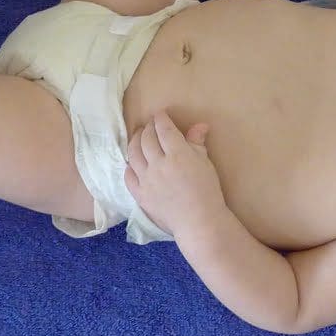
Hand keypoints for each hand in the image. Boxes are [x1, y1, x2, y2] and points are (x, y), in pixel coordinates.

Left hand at [123, 111, 223, 236]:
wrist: (198, 222)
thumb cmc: (207, 192)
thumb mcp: (206, 164)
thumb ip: (197, 143)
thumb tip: (199, 125)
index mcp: (177, 154)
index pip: (164, 129)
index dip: (161, 118)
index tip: (160, 114)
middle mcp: (158, 164)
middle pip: (147, 139)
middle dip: (148, 128)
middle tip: (150, 125)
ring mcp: (146, 179)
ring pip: (133, 154)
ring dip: (135, 141)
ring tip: (139, 137)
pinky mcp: (139, 194)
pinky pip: (128, 175)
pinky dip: (129, 166)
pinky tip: (133, 162)